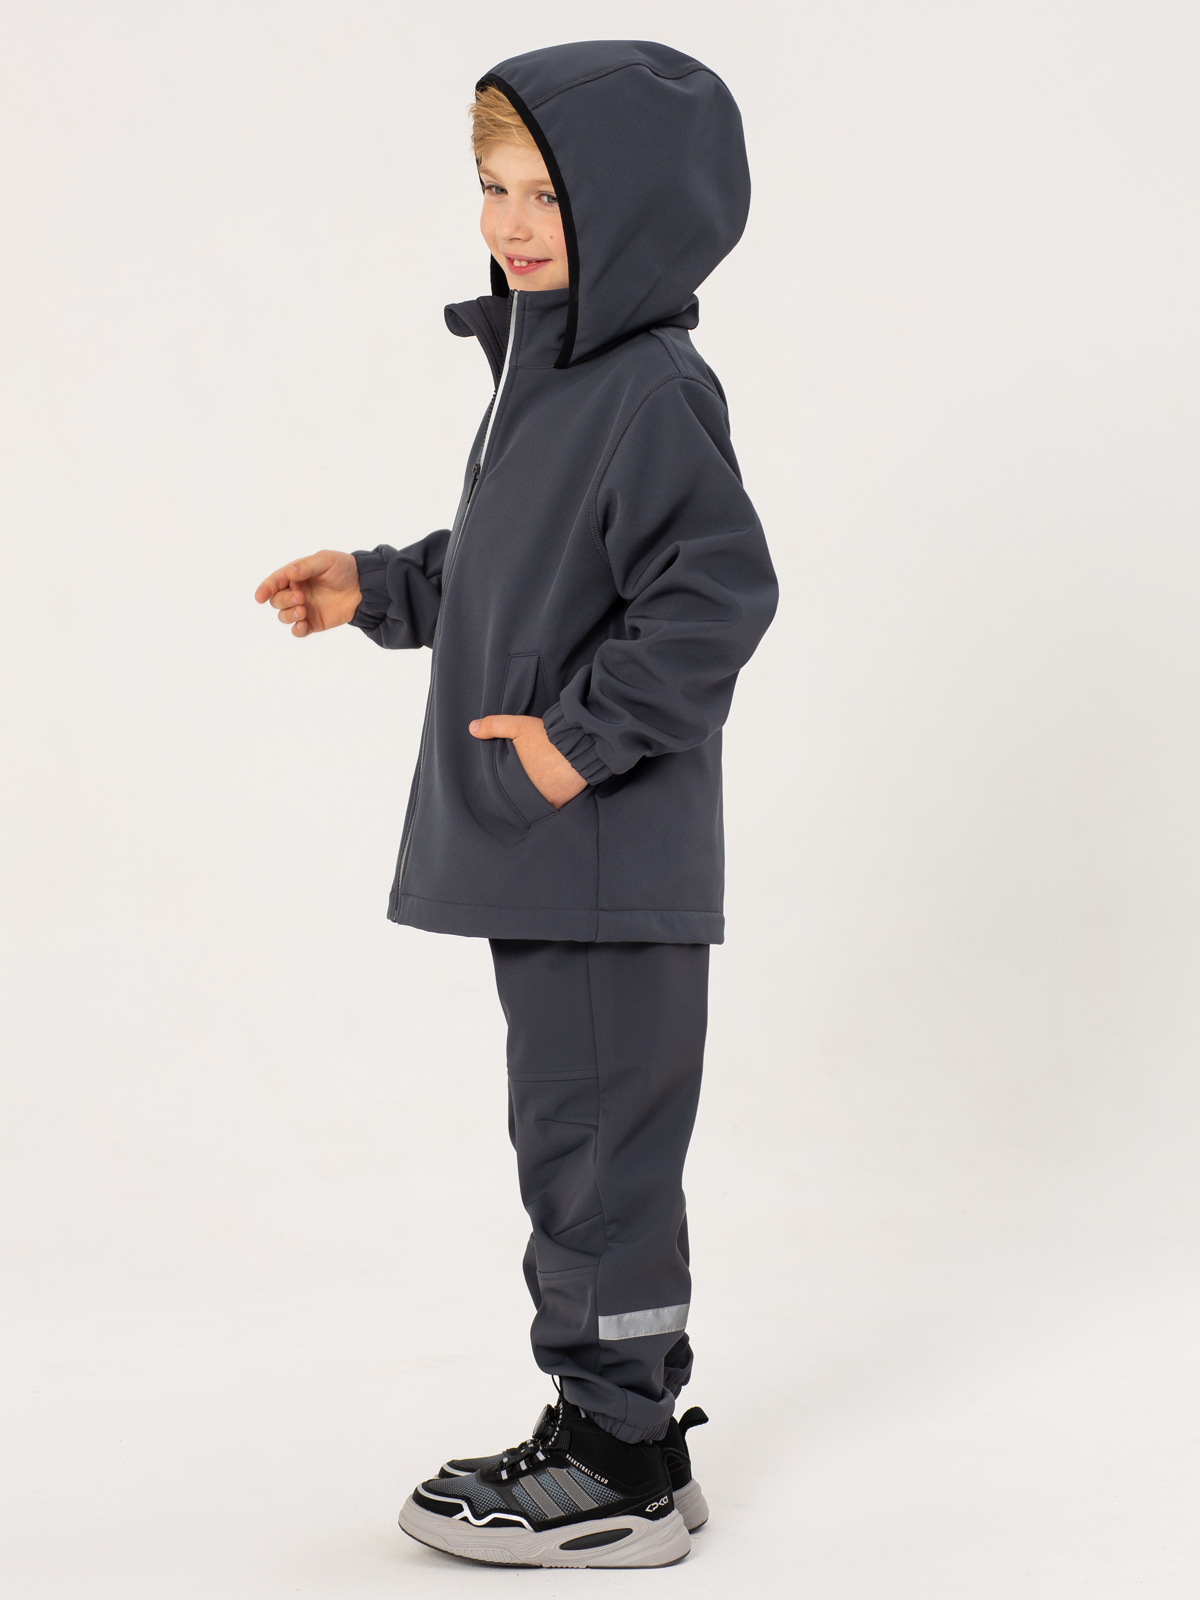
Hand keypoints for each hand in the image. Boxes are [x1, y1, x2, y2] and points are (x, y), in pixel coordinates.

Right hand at [254, 550, 361, 637]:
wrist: (364, 587)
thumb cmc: (344, 569)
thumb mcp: (326, 560)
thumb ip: (306, 566)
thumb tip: (288, 573)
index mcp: (295, 576)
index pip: (274, 582)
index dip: (265, 589)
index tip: (260, 597)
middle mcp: (296, 592)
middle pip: (277, 601)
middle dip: (284, 601)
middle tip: (301, 598)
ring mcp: (304, 609)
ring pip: (284, 616)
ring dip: (289, 615)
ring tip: (303, 610)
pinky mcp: (313, 623)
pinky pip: (298, 631)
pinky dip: (296, 630)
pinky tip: (302, 625)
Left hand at [469, 715, 586, 809]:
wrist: (580, 745)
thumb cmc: (548, 737)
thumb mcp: (519, 726)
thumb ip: (495, 726)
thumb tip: (472, 728)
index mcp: (514, 780)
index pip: (503, 789)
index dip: (504, 785)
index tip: (506, 781)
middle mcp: (529, 796)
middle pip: (519, 798)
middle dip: (519, 792)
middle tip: (521, 784)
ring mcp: (546, 801)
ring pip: (535, 803)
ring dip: (534, 797)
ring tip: (536, 788)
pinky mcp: (562, 803)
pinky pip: (552, 806)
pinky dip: (550, 801)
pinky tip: (550, 791)